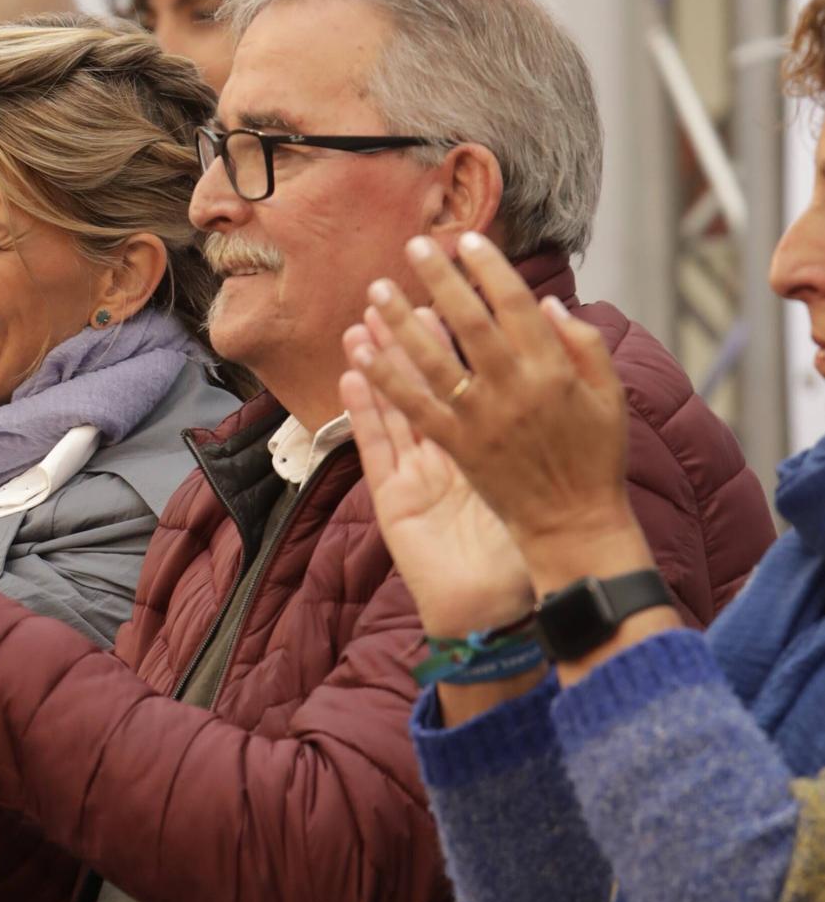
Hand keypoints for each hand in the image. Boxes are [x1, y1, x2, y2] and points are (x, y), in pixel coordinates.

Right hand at [341, 312, 531, 638]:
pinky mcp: (397, 498)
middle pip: (425, 382)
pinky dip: (364, 409)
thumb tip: (550, 357)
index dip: (453, 338)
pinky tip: (353, 374)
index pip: (466, 379)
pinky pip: (378, 446)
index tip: (445, 295)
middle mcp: (448, 451)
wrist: (503, 609)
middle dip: (407, 335)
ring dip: (377, 362)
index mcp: (483, 443)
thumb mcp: (541, 475)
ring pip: (396, 406)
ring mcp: (417, 473)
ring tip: (362, 321)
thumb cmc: (525, 545)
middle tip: (393, 292)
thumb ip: (543, 420)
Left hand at [355, 233, 636, 577]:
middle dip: (440, 280)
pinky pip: (415, 407)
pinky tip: (362, 353)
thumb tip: (547, 303)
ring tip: (378, 288)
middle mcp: (513, 390)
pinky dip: (387, 379)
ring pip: (433, 361)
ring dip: (401, 322)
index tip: (469, 239)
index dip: (490, 269)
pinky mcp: (457, 447)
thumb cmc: (596, 458)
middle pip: (469, 323)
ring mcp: (481, 419)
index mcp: (553, 372)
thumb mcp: (610, 397)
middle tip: (416, 245)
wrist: (574, 525)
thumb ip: (585, 346)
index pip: (516, 306)